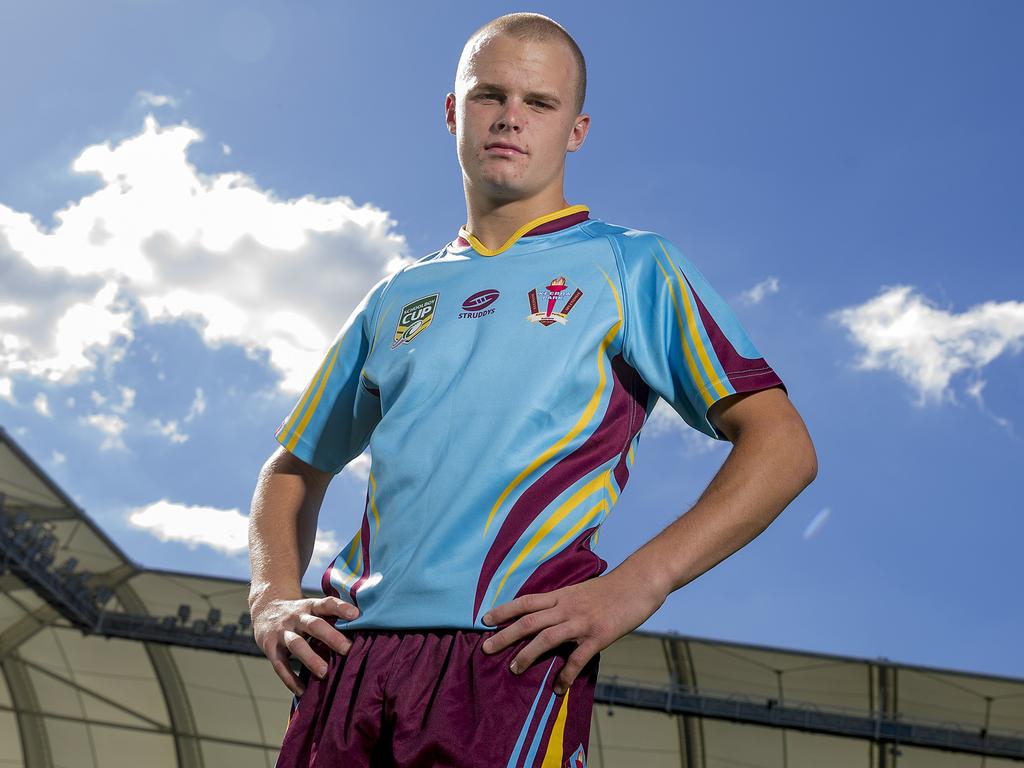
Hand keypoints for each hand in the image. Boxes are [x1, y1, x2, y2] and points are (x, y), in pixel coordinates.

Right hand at [250, 595, 359, 695]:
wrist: (264, 608)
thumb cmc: (300, 612)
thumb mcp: (312, 607)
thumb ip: (332, 616)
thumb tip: (364, 627)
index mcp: (310, 606)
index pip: (326, 604)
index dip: (341, 608)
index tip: (356, 615)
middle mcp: (296, 617)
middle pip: (314, 625)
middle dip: (331, 637)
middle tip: (347, 649)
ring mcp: (282, 632)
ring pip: (296, 644)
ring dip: (311, 659)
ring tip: (325, 673)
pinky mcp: (270, 648)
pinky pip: (280, 665)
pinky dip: (291, 679)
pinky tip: (302, 691)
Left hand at [479, 569, 665, 693]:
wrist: (639, 583)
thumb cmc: (612, 588)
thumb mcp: (582, 589)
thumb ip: (565, 602)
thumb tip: (548, 615)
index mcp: (562, 595)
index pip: (526, 602)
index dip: (504, 610)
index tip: (484, 620)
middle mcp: (567, 607)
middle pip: (529, 621)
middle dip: (505, 635)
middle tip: (486, 649)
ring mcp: (581, 622)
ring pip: (546, 639)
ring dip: (527, 655)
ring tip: (513, 669)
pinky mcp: (598, 636)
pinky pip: (577, 659)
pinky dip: (566, 675)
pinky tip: (559, 688)